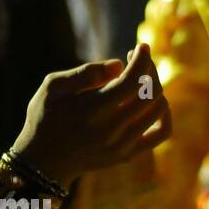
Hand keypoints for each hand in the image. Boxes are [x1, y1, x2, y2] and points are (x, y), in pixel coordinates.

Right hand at [11, 42, 170, 187]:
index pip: (133, 80)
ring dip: (156, 87)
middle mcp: (110, 130)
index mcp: (91, 110)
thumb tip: (119, 65)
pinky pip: (162, 132)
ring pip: (159, 108)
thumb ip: (85, 73)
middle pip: (150, 92)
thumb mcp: (52, 88)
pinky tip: (154, 103)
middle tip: (137, 61)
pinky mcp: (127, 155)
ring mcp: (121, 145)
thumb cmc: (45, 118)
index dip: (142, 59)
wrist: (43, 162)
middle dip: (149, 69)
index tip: (140, 47)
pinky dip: (164, 114)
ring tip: (140, 80)